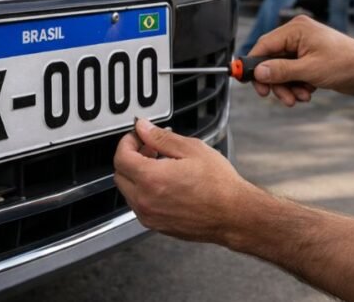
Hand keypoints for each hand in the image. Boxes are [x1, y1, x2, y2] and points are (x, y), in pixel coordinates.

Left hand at [114, 119, 258, 242]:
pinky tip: (165, 183)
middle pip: (120, 175)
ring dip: (137, 175)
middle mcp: (145, 200)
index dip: (127, 142)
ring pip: (128, 191)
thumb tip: (143, 128)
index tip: (137, 136)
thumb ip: (161, 137)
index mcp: (151, 178)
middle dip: (131, 157)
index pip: (121, 157)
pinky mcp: (156, 225)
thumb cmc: (219, 185)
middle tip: (150, 148)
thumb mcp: (191, 149)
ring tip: (161, 165)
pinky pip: (140, 205)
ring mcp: (149, 216)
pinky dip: (145, 191)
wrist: (233, 215)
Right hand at [248, 15, 353, 105]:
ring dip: (287, 86)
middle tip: (279, 97)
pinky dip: (297, 85)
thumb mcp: (310, 70)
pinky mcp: (310, 60)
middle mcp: (298, 36)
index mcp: (296, 30)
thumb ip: (281, 71)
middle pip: (272, 60)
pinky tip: (308, 92)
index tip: (248, 80)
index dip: (254, 64)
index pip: (265, 45)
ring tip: (299, 97)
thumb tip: (259, 71)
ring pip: (282, 70)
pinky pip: (293, 73)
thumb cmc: (347, 62)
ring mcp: (304, 48)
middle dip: (275, 81)